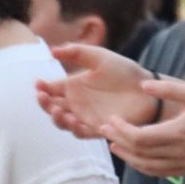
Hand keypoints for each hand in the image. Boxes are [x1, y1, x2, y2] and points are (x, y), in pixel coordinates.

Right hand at [36, 44, 154, 137]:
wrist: (146, 89)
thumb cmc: (123, 71)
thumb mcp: (99, 56)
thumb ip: (76, 52)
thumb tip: (51, 50)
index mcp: (73, 86)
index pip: (50, 89)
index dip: (41, 88)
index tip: (38, 84)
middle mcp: (76, 103)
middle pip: (52, 108)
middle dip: (44, 104)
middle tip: (43, 97)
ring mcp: (85, 117)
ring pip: (63, 123)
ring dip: (56, 118)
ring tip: (58, 109)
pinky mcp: (97, 129)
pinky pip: (81, 133)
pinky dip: (74, 129)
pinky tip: (73, 121)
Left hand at [103, 78, 184, 176]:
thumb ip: (169, 89)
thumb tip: (143, 85)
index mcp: (179, 133)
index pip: (139, 138)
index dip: (121, 130)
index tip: (110, 119)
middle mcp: (179, 153)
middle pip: (139, 153)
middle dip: (118, 141)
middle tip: (103, 130)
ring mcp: (184, 164)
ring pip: (147, 167)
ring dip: (127, 157)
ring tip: (114, 145)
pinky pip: (159, 172)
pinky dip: (142, 166)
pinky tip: (136, 158)